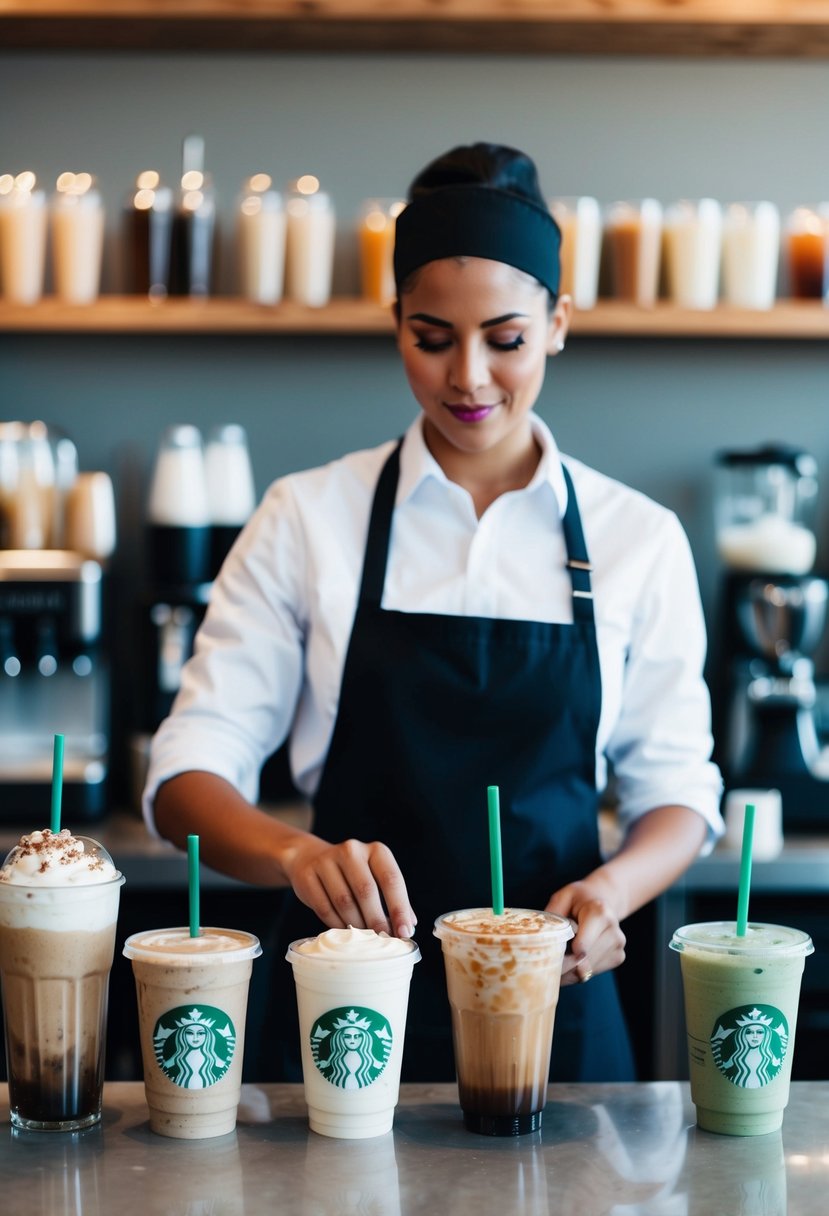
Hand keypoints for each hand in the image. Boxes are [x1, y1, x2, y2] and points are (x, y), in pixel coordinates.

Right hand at [282, 835, 416, 939]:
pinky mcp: (308, 876)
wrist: (309, 858)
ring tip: (364, 937)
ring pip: (344, 901)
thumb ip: (393, 898)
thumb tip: (409, 925)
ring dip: (356, 924)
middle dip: (377, 920)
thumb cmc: (352, 873)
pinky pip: (324, 907)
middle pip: (366, 891)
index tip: (405, 932)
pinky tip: (344, 930)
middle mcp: (352, 851)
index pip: (391, 879)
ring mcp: (327, 861)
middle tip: (383, 939)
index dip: (399, 908)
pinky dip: (336, 924)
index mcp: (375, 850)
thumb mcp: (375, 876)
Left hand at [546, 880, 625, 985]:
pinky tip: (572, 959)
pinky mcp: (618, 956)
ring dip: (570, 971)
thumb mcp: (562, 898)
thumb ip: (553, 917)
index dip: (564, 957)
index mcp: (599, 912)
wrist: (603, 898)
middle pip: (584, 961)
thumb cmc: (578, 899)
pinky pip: (593, 973)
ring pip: (588, 970)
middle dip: (564, 965)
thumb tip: (542, 940)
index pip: (582, 947)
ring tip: (559, 959)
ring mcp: (618, 944)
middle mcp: (613, 929)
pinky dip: (578, 972)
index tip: (550, 957)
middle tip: (548, 962)